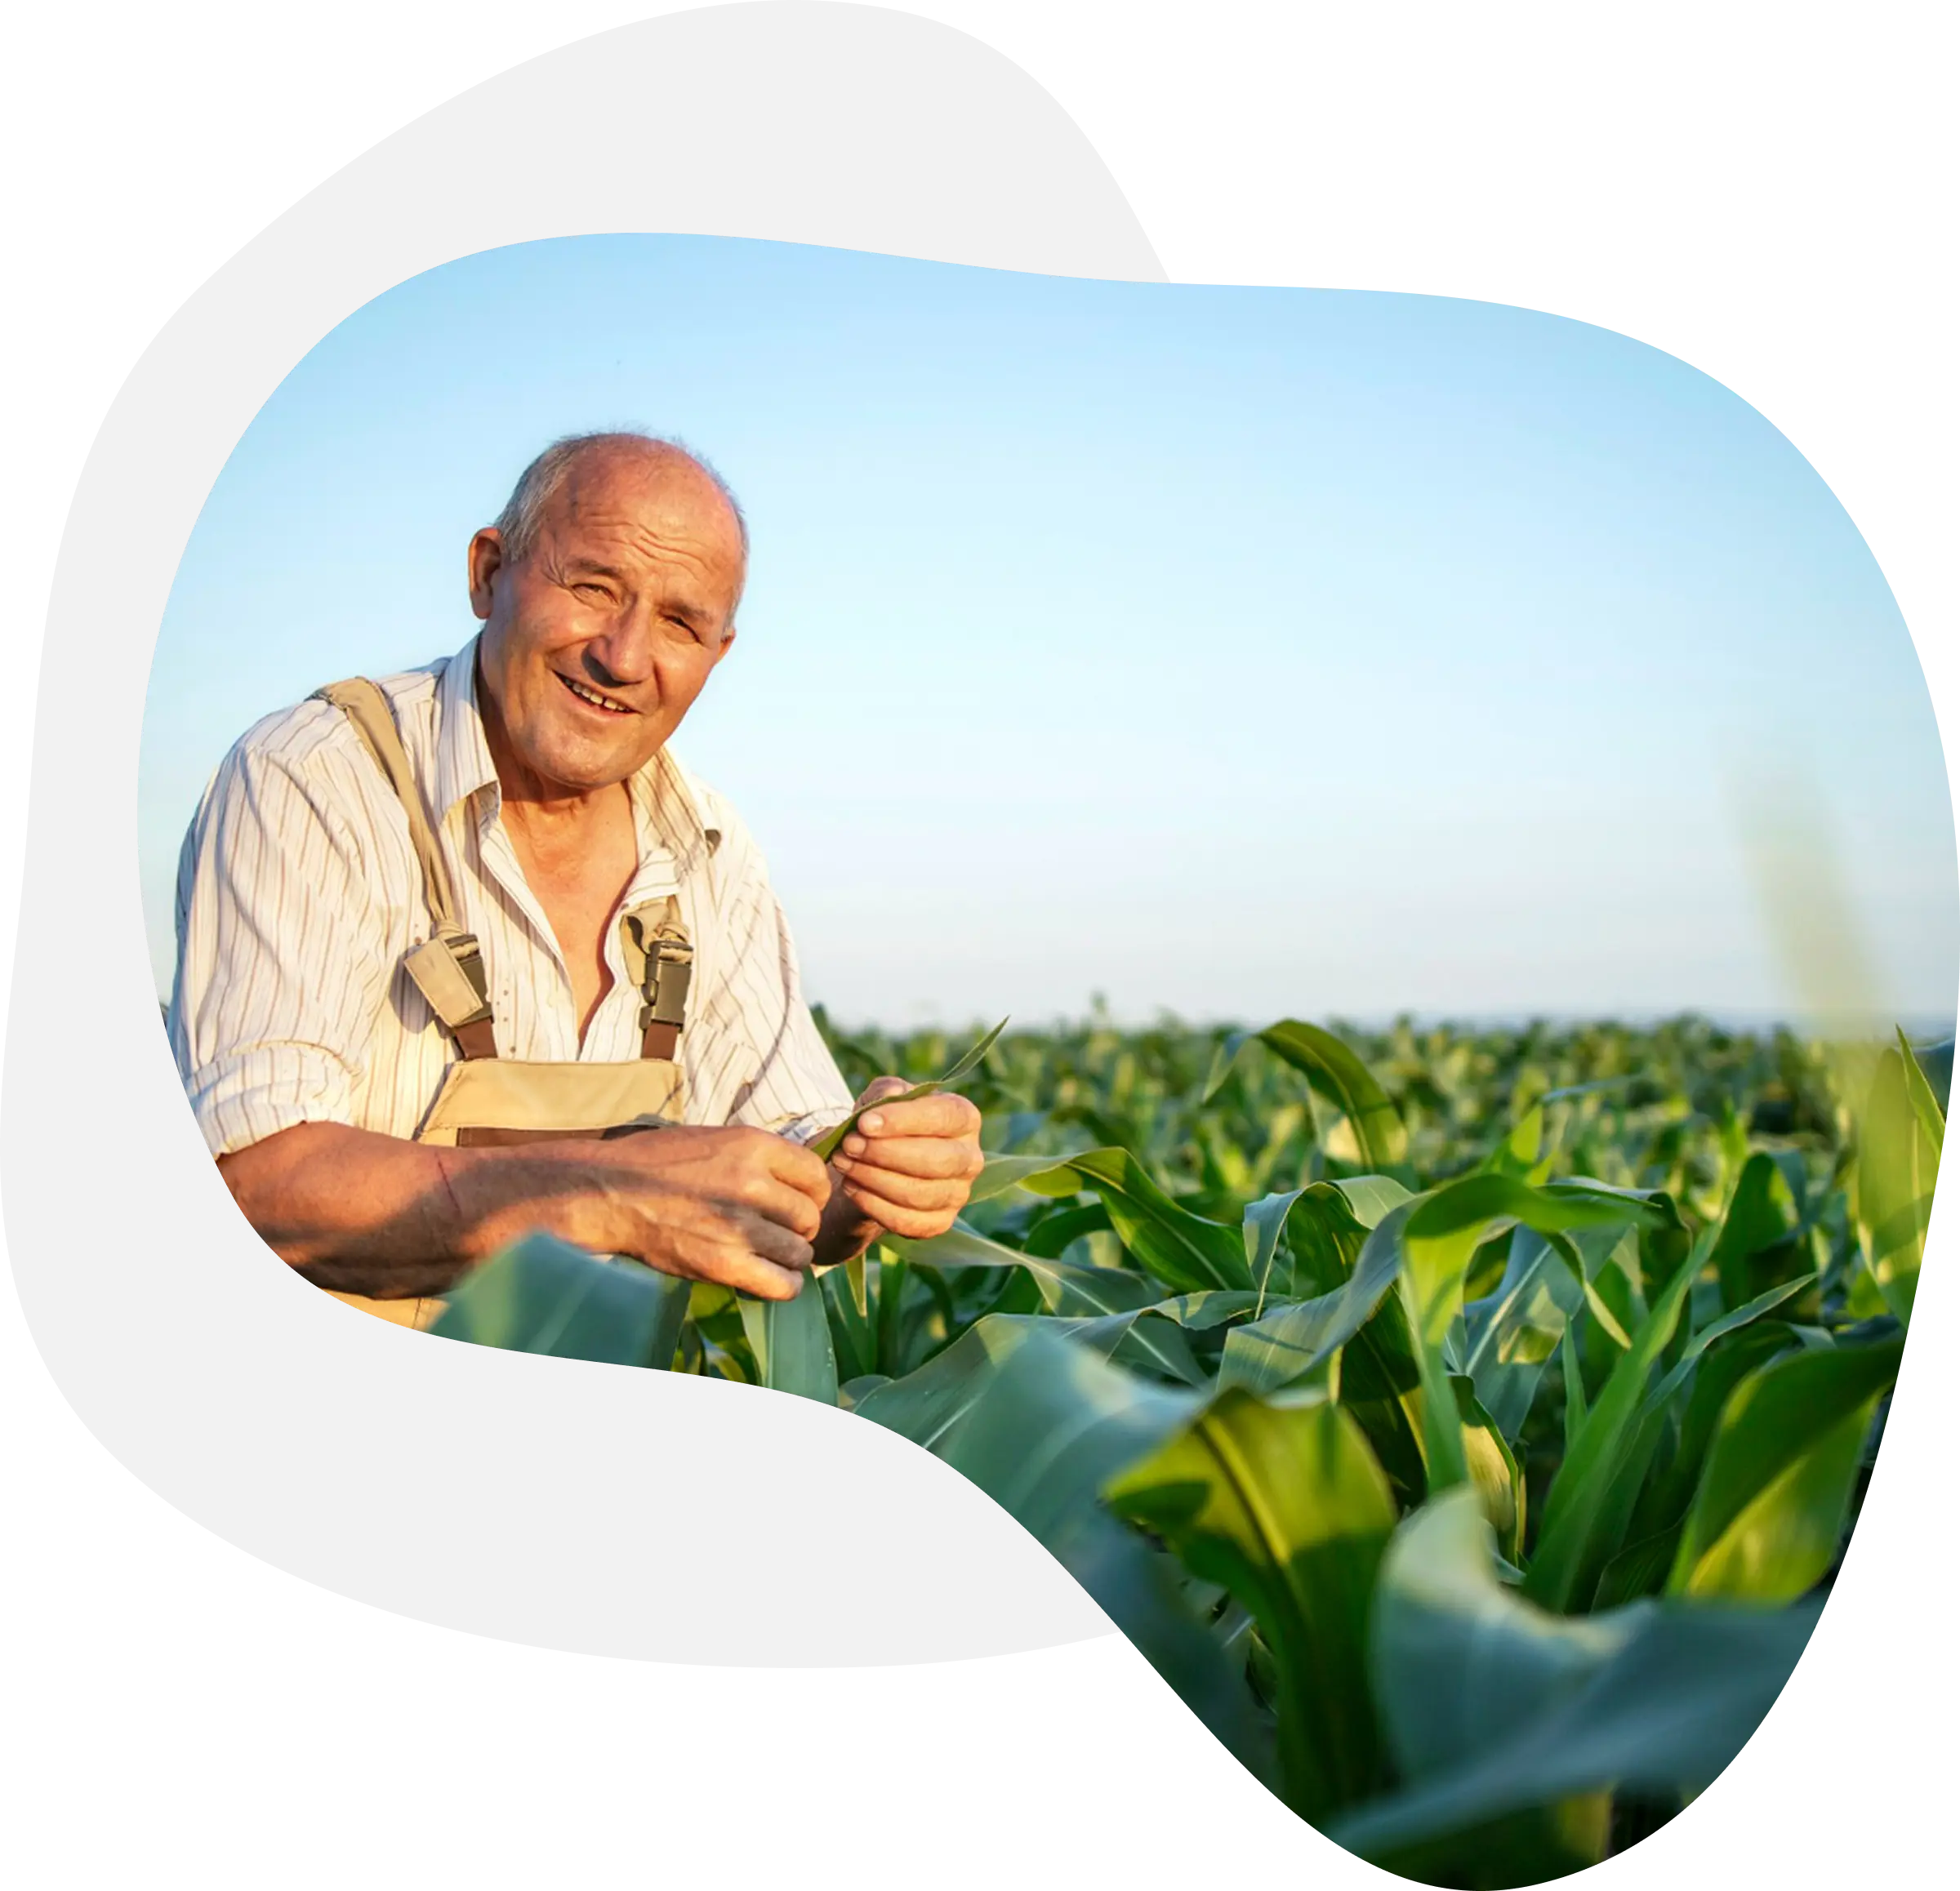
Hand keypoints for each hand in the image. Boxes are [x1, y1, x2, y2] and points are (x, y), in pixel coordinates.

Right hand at [598, 1126, 833, 1300]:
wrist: (610, 1192)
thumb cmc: (659, 1163)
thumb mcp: (716, 1139)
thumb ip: (760, 1157)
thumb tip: (801, 1179)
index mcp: (753, 1146)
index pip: (816, 1175)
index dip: (811, 1192)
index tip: (797, 1201)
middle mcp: (752, 1184)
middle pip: (810, 1216)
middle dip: (798, 1227)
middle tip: (777, 1230)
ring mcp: (739, 1226)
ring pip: (800, 1252)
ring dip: (789, 1256)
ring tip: (768, 1253)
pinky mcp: (724, 1264)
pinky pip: (783, 1284)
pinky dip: (785, 1285)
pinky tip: (772, 1277)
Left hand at [828, 1076, 986, 1242]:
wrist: (879, 1164)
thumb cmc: (886, 1124)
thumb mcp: (882, 1098)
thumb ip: (886, 1091)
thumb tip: (893, 1093)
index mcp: (965, 1118)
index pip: (944, 1117)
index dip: (903, 1121)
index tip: (864, 1123)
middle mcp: (970, 1158)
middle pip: (937, 1160)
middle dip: (885, 1153)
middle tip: (848, 1145)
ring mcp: (958, 1194)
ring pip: (919, 1194)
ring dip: (874, 1179)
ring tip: (843, 1163)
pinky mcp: (940, 1223)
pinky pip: (908, 1222)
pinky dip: (874, 1205)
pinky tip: (851, 1187)